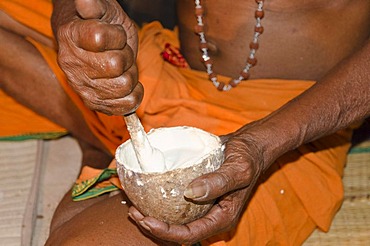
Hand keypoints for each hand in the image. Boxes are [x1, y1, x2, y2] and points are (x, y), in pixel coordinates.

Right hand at [54, 0, 142, 114]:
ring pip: (123, 85)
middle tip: (120, 52)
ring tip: (121, 68)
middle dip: (126, 56)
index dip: (116, 36)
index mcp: (70, 35)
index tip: (114, 34)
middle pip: (116, 64)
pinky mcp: (94, 102)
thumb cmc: (102, 25)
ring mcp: (81, 86)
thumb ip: (94, 6)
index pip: (99, 38)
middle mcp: (71, 64)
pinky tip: (129, 85)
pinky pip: (123, 106)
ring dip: (130, 75)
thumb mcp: (102, 10)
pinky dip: (134, 96)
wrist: (92, 46)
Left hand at [128, 127, 266, 244]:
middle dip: (154, 226)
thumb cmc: (247, 157)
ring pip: (174, 220)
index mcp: (222, 217)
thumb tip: (191, 192)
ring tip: (134, 206)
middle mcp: (210, 215)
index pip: (191, 234)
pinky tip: (146, 192)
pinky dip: (159, 202)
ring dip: (153, 216)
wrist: (248, 146)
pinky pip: (176, 204)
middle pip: (178, 231)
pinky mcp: (195, 193)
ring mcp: (202, 205)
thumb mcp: (239, 168)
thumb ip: (219, 181)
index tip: (147, 219)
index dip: (166, 232)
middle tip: (134, 212)